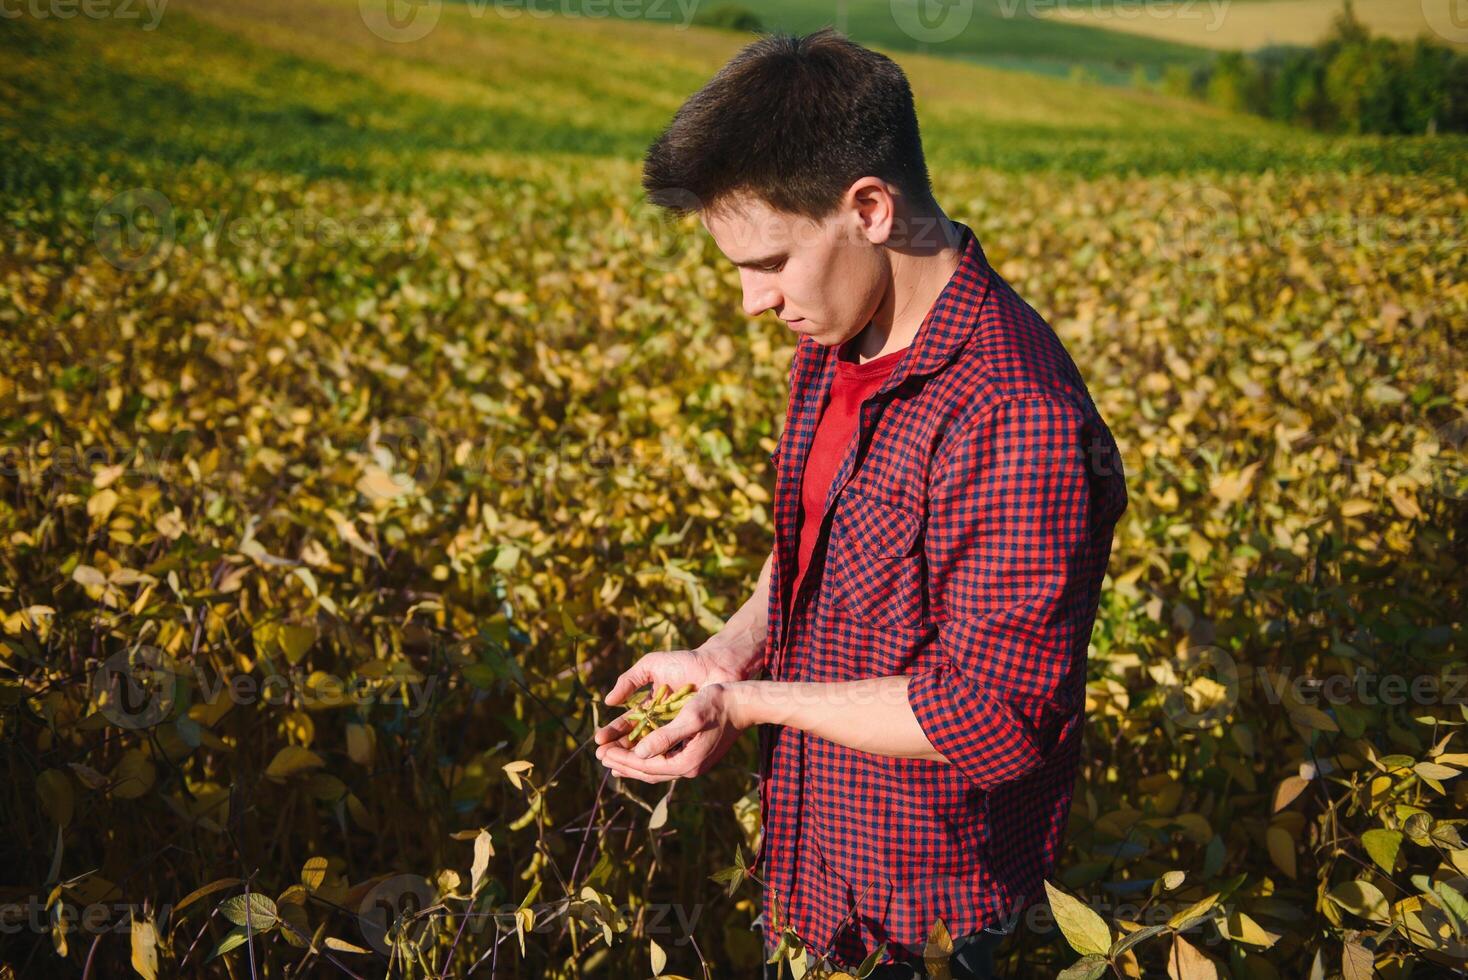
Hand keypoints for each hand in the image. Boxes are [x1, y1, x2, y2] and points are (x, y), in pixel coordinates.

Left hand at [595, 683, 745, 782]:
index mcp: (687, 762)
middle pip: (648, 772)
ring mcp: (693, 764)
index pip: (645, 766)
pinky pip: (664, 763)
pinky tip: (637, 754)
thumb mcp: (690, 717)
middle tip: (599, 757)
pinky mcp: (695, 756)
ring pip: (655, 769)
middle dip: (622, 764)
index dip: (621, 759)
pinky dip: (646, 760)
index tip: (601, 753)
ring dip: (632, 764)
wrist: (744, 704)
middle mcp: (689, 768)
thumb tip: (639, 752)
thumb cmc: (718, 704)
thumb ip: (665, 737)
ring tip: (611, 760)